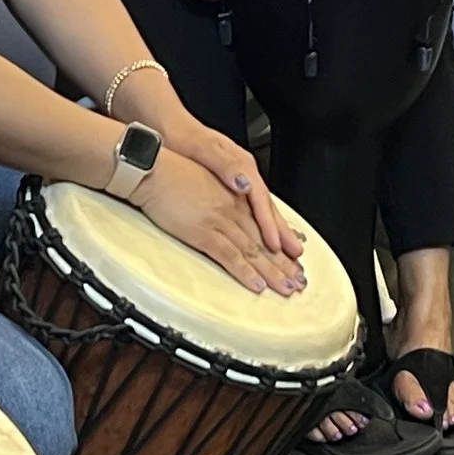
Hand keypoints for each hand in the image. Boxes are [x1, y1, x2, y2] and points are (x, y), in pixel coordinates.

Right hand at [134, 155, 306, 294]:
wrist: (154, 165)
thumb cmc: (173, 169)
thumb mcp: (207, 178)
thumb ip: (222, 195)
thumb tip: (229, 207)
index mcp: (235, 194)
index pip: (266, 221)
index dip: (282, 241)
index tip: (294, 257)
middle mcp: (234, 207)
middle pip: (266, 239)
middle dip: (284, 263)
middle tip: (300, 281)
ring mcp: (221, 220)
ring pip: (254, 250)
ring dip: (273, 272)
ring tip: (288, 288)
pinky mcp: (204, 232)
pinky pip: (230, 256)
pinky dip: (245, 272)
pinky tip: (257, 284)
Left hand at [157, 112, 305, 269]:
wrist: (169, 127)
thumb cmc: (184, 137)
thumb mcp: (203, 148)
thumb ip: (225, 165)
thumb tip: (244, 182)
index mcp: (241, 164)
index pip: (261, 199)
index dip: (269, 224)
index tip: (275, 243)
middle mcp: (244, 172)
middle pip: (268, 206)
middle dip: (283, 231)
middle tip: (295, 253)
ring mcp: (239, 179)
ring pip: (264, 209)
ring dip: (277, 230)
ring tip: (289, 249)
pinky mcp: (230, 185)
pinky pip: (251, 208)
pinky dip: (261, 224)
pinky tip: (265, 235)